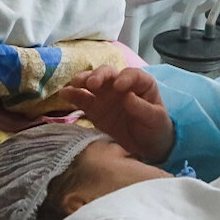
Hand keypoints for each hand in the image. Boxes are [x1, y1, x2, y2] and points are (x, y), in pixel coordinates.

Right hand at [57, 66, 175, 163]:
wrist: (147, 146)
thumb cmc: (156, 128)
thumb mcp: (155, 119)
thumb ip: (143, 108)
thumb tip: (127, 97)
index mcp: (141, 84)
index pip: (132, 75)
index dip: (125, 78)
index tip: (118, 86)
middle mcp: (120, 85)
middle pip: (108, 73)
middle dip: (99, 76)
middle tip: (92, 84)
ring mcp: (105, 95)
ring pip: (92, 82)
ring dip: (83, 81)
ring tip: (74, 84)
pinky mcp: (94, 108)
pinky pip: (82, 99)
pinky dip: (72, 95)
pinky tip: (64, 94)